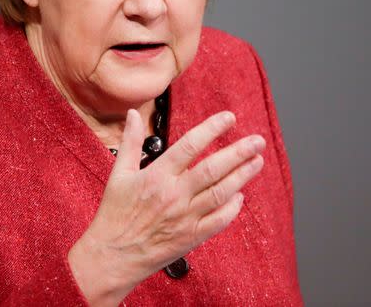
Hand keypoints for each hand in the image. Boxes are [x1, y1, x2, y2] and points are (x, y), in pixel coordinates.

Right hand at [68, 109, 265, 305]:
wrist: (112, 257)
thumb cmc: (114, 215)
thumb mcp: (118, 174)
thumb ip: (130, 141)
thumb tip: (135, 113)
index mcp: (157, 175)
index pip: (190, 145)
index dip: (212, 129)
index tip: (229, 118)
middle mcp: (174, 194)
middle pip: (213, 168)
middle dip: (239, 152)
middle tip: (257, 141)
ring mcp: (185, 217)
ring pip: (221, 192)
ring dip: (242, 176)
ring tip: (257, 162)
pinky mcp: (191, 237)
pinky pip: (218, 221)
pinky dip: (232, 208)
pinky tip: (240, 196)